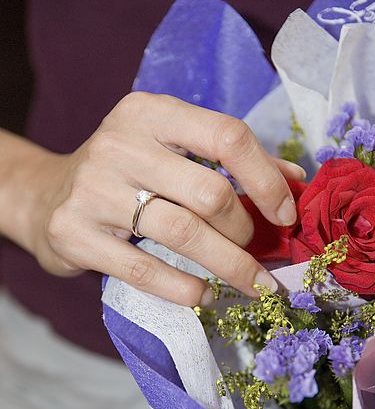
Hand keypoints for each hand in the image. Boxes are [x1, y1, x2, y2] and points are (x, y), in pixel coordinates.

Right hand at [23, 93, 305, 305]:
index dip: (267, 180)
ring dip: (228, 266)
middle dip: (245, 231)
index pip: (227, 136)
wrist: (46, 197)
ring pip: (184, 234)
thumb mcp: (172, 151)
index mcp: (152, 114)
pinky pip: (146, 270)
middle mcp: (120, 144)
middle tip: (252, 249)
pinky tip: (204, 294)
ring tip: (248, 283)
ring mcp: (93, 189)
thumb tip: (294, 180)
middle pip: (211, 193)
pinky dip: (185, 288)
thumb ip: (231, 160)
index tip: (285, 216)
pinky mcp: (75, 234)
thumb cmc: (125, 175)